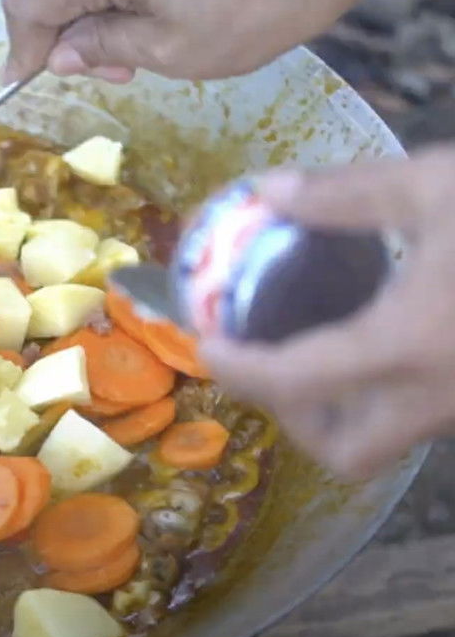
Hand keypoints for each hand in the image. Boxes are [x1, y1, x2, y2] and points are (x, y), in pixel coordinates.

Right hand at [1, 0, 422, 83]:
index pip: (28, 5)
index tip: (25, 85)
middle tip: (112, 76)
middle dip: (65, 40)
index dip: (21, 48)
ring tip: (140, 59)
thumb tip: (60, 55)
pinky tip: (160, 28)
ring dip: (98, 24)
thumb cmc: (251, 6)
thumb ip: (105, 48)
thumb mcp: (171, 48)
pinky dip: (124, 4)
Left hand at [200, 144, 454, 479]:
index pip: (295, 382)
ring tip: (317, 347)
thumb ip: (343, 195)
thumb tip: (266, 191)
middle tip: (270, 363)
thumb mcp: (437, 183)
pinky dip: (388, 396)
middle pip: (345, 453)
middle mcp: (443, 396)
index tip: (205, 343)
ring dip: (341, 410)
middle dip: (294, 420)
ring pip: (390, 442)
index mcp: (413, 345)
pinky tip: (384, 340)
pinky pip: (428, 418)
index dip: (237, 370)